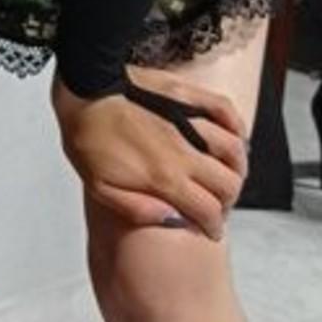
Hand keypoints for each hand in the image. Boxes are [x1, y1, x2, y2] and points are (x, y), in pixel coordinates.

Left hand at [51, 60, 248, 238]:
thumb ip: (138, 209)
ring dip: (236, 168)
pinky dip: (237, 125)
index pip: (207, 210)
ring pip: (234, 151)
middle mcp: (183, 151)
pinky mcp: (188, 96)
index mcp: (163, 177)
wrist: (83, 91)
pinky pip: (225, 109)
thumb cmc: (87, 137)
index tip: (212, 230)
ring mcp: (189, 121)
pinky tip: (236, 136)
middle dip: (227, 202)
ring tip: (227, 176)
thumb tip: (172, 222)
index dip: (214, 226)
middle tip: (217, 206)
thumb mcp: (101, 187)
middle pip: (228, 184)